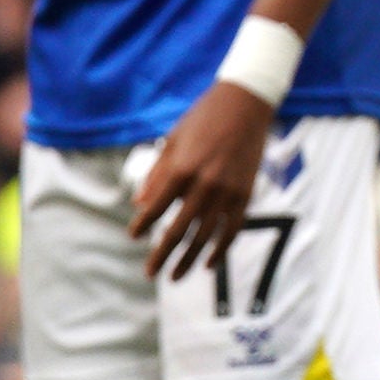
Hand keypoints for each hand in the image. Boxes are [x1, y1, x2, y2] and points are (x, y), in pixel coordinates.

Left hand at [131, 79, 271, 282]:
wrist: (246, 103)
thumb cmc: (203, 118)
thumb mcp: (173, 140)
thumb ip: (157, 174)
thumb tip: (140, 204)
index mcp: (181, 168)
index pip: (155, 208)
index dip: (142, 225)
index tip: (133, 236)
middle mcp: (204, 184)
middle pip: (178, 230)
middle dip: (161, 255)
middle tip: (150, 273)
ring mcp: (227, 192)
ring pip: (205, 237)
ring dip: (189, 260)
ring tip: (175, 276)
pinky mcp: (245, 195)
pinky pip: (231, 231)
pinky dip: (220, 250)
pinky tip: (209, 264)